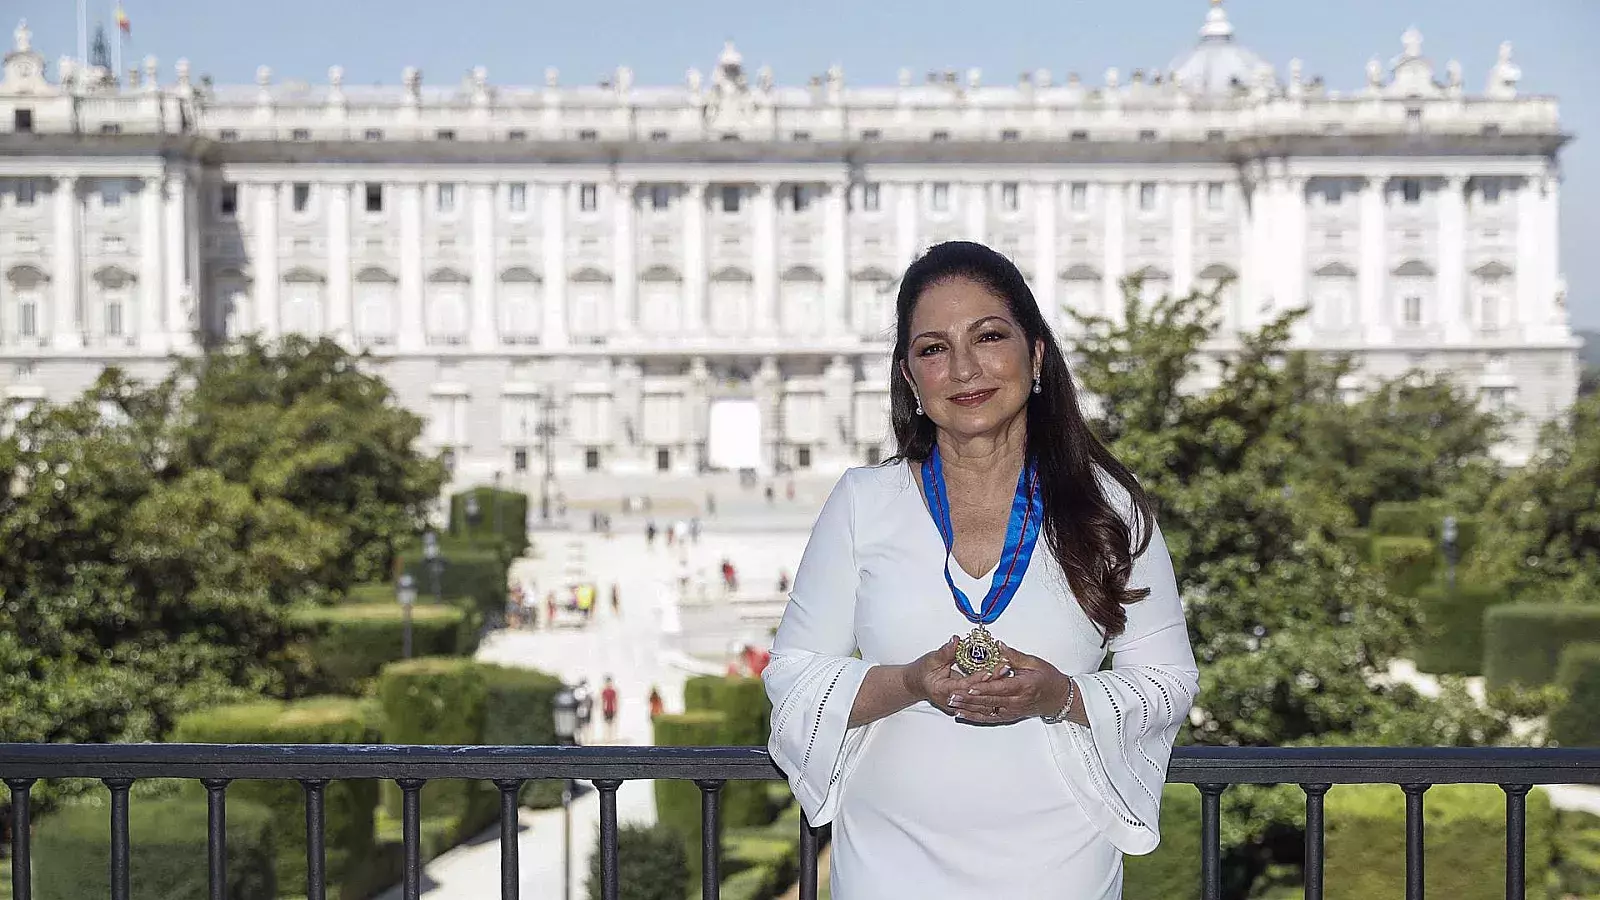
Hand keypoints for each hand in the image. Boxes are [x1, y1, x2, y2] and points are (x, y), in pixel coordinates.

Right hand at [901, 636, 996, 716]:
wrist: (916, 685)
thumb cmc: (922, 672)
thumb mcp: (931, 659)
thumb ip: (945, 652)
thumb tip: (955, 641)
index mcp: (942, 691)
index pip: (963, 686)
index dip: (977, 679)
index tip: (989, 670)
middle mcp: (952, 701)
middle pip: (976, 695)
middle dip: (992, 682)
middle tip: (1004, 668)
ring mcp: (959, 706)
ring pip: (981, 701)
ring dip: (994, 688)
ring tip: (1007, 673)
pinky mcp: (965, 705)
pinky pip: (981, 703)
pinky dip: (992, 694)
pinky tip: (1003, 686)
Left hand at [947, 641, 1072, 725]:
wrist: (1059, 698)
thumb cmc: (1048, 679)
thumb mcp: (1034, 662)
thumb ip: (1014, 656)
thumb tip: (999, 646)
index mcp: (1023, 686)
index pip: (999, 687)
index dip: (983, 687)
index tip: (969, 685)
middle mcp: (1016, 701)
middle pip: (989, 701)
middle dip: (969, 698)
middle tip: (952, 694)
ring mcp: (1012, 711)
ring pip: (987, 711)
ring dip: (968, 708)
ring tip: (952, 703)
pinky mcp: (1009, 716)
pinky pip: (990, 718)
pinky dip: (975, 717)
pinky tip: (962, 714)